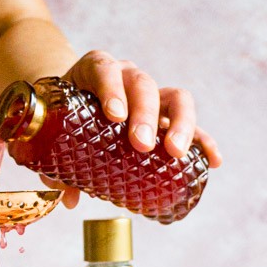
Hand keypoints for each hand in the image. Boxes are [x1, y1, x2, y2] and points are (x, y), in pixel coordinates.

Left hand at [45, 51, 221, 208]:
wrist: (75, 109)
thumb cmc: (63, 120)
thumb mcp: (54, 137)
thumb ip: (56, 166)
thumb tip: (68, 197)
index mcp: (95, 71)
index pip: (104, 69)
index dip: (110, 88)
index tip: (114, 116)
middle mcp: (127, 77)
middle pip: (143, 85)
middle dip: (145, 114)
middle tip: (141, 145)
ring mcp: (152, 94)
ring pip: (175, 98)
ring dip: (180, 124)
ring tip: (175, 153)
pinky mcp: (168, 116)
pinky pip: (191, 124)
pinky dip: (203, 140)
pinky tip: (212, 160)